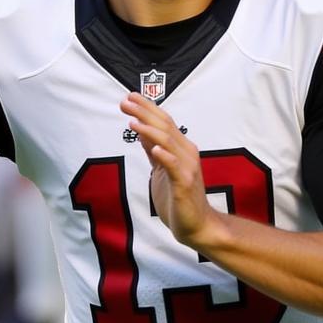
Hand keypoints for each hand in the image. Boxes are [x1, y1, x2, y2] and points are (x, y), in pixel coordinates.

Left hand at [119, 92, 217, 248]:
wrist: (196, 226)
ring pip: (169, 143)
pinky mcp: (185, 185)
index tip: (130, 97)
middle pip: (165, 127)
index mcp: (182, 149)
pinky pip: (175, 167)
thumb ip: (154, 151)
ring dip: (150, 130)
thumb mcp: (161, 170)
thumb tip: (141, 130)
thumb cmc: (179, 198)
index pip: (164, 122)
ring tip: (133, 121)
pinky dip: (165, 156)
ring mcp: (187, 168)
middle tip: (126, 101)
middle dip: (145, 113)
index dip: (147, 108)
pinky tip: (154, 149)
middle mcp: (187, 154)